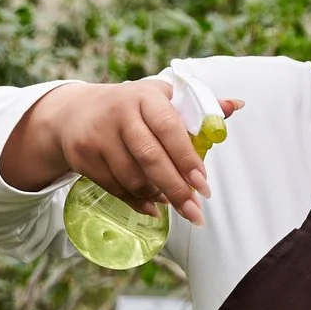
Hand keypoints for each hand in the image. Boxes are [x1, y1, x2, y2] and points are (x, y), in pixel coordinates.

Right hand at [1, 80, 242, 225]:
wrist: (75, 111)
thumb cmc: (132, 107)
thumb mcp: (161, 99)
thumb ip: (197, 107)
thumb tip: (235, 106)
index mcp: (146, 97)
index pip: (170, 128)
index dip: (187, 158)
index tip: (203, 184)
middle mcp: (120, 114)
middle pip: (150, 158)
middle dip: (176, 189)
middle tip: (195, 212)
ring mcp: (98, 136)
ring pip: (132, 177)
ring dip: (157, 196)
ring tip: (174, 202)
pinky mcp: (83, 157)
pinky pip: (115, 188)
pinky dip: (137, 201)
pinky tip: (152, 205)